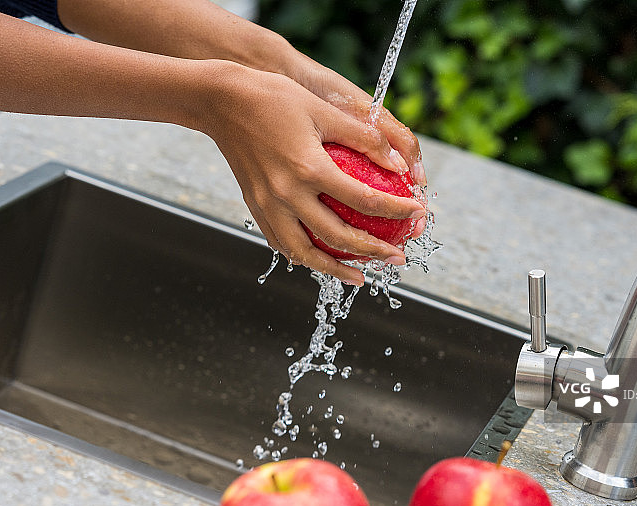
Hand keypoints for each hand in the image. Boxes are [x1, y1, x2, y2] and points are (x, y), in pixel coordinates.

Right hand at [200, 61, 426, 285]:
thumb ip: (365, 139)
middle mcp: (288, 194)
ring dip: (335, 270)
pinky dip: (304, 257)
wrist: (220, 100)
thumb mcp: (325, 111)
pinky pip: (281, 243)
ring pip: (305, 253)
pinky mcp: (255, 207)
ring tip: (359, 276)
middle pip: (338, 237)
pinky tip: (320, 258)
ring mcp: (268, 205)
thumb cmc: (273, 98)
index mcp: (309, 168)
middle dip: (373, 252)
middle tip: (397, 257)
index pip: (364, 200)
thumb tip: (400, 166)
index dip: (396, 210)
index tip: (416, 214)